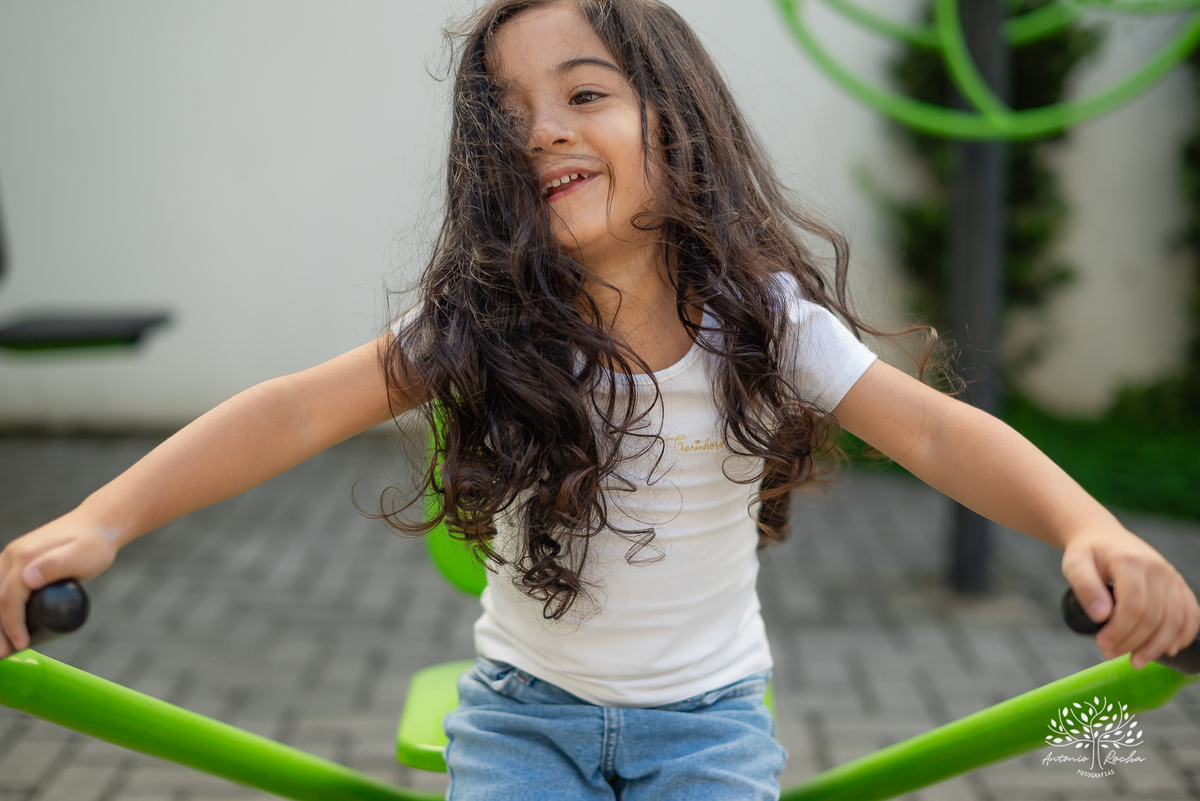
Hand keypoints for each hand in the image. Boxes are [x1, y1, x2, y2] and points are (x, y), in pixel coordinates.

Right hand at [0, 514, 117, 656]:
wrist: (99, 525)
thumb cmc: (95, 544)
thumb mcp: (82, 555)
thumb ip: (58, 564)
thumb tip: (27, 578)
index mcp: (24, 557)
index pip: (8, 597)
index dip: (12, 624)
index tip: (22, 644)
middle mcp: (12, 556)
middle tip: (5, 654)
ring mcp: (12, 558)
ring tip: (2, 645)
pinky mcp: (16, 562)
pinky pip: (0, 587)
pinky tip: (2, 624)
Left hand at [1061, 527, 1199, 669]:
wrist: (1103, 535)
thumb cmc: (1087, 553)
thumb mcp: (1074, 565)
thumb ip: (1084, 587)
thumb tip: (1101, 616)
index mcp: (1130, 562)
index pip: (1133, 606)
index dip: (1120, 631)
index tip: (1102, 644)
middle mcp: (1157, 569)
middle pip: (1154, 617)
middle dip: (1133, 642)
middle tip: (1110, 653)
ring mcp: (1171, 576)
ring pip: (1175, 620)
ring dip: (1157, 646)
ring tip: (1136, 661)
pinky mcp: (1178, 584)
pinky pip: (1191, 613)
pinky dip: (1184, 634)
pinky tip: (1168, 649)